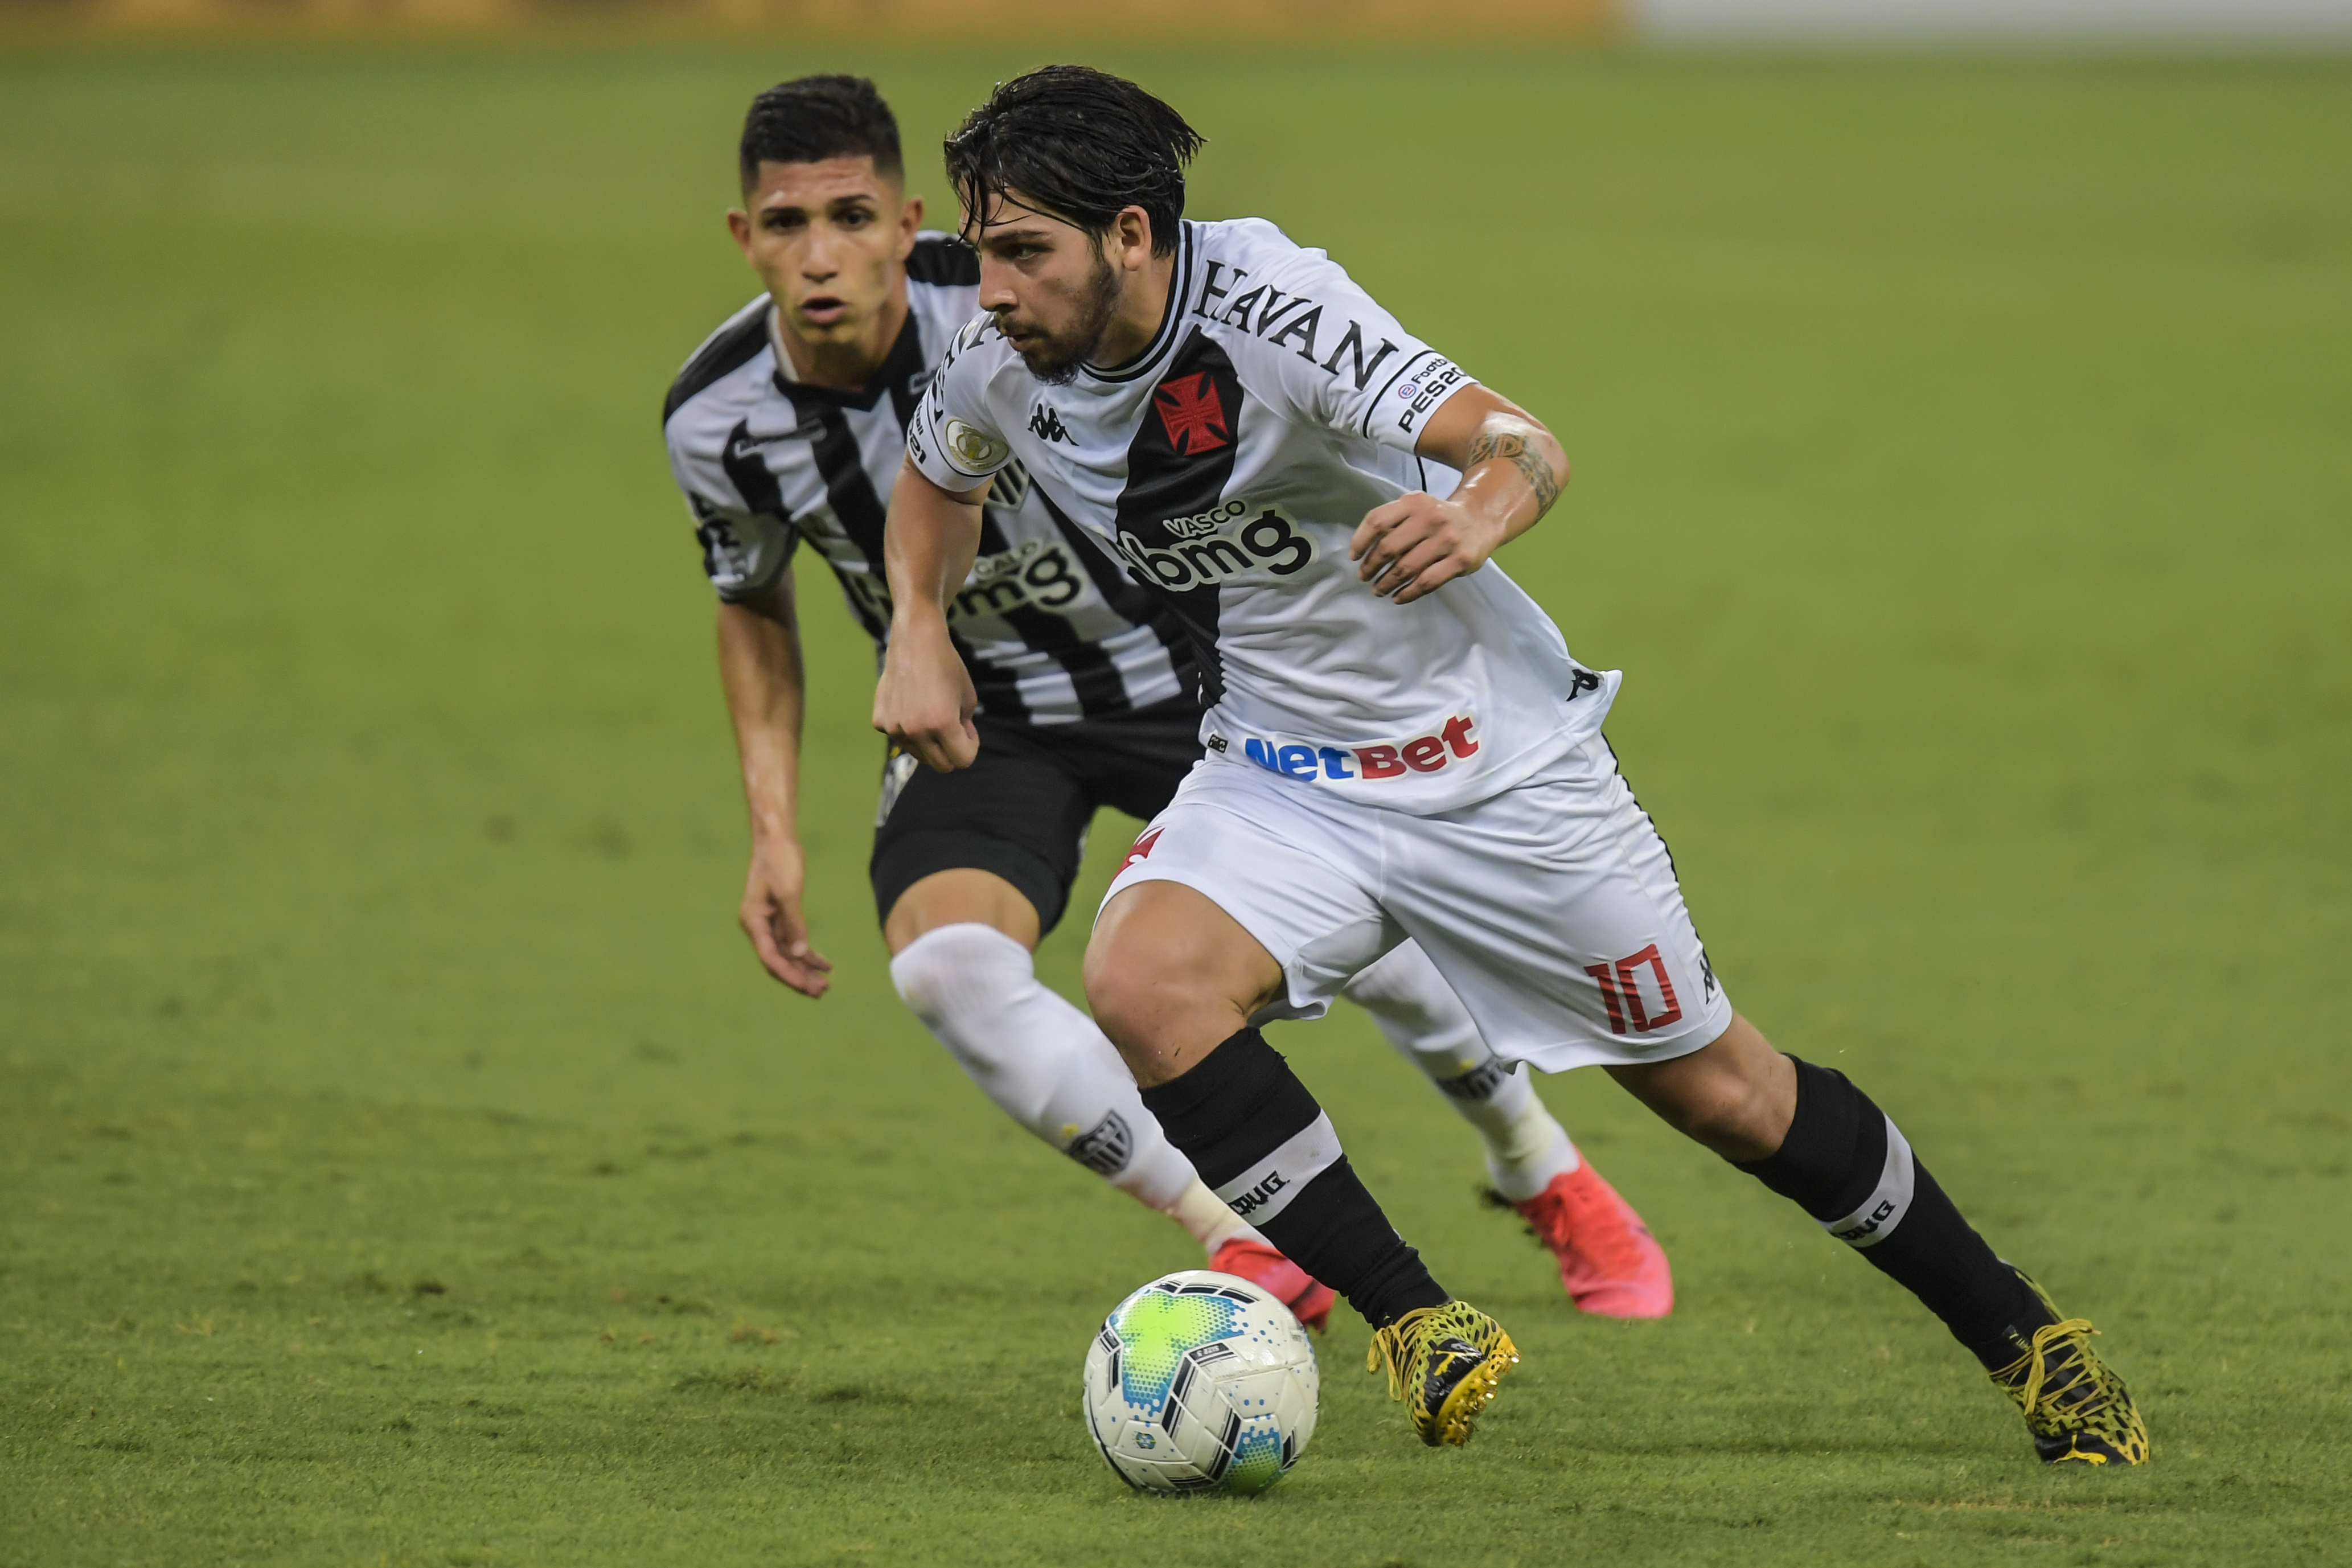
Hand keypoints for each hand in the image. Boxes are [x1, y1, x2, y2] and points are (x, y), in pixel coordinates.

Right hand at [740, 835, 832, 996]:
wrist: (776, 839)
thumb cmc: (780, 861)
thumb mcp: (788, 892)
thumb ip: (794, 924)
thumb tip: (799, 954)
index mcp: (753, 921)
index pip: (770, 957)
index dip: (789, 974)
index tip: (807, 987)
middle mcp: (758, 926)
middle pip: (778, 960)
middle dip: (799, 977)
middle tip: (821, 992)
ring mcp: (769, 923)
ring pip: (787, 954)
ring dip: (804, 969)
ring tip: (825, 985)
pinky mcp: (780, 916)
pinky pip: (793, 941)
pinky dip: (808, 953)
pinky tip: (825, 964)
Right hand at [873, 617, 979, 771]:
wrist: (915, 641)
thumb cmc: (947, 666)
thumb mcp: (968, 697)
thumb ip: (965, 727)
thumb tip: (954, 745)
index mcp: (942, 724)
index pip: (962, 761)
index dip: (970, 746)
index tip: (968, 729)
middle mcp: (915, 730)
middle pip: (940, 765)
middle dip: (951, 751)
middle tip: (953, 727)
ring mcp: (894, 728)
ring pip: (919, 755)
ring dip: (930, 742)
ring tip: (931, 713)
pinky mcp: (880, 722)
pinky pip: (900, 739)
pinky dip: (909, 730)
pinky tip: (911, 706)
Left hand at [1350, 492, 1504, 604]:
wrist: (1480, 520)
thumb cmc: (1438, 517)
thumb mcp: (1416, 507)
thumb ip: (1392, 521)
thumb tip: (1362, 551)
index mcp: (1415, 502)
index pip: (1377, 521)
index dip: (1361, 541)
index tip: (1354, 557)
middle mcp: (1431, 517)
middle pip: (1389, 547)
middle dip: (1371, 566)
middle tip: (1364, 577)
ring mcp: (1448, 539)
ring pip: (1406, 568)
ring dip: (1386, 583)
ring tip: (1378, 590)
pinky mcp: (1460, 560)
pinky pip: (1426, 582)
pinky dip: (1408, 593)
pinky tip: (1398, 597)